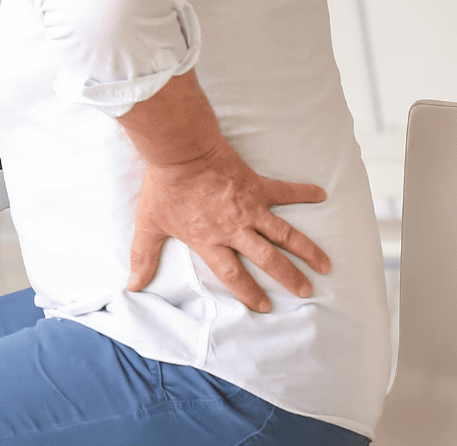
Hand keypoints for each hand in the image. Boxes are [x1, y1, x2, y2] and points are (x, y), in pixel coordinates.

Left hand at [127, 139, 331, 312]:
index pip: (233, 274)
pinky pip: (285, 190)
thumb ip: (143, 257)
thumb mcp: (149, 224)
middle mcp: (235, 228)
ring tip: (326, 265)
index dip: (248, 292)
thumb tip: (131, 286)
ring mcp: (250, 207)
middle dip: (289, 277)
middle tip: (306, 291)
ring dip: (307, 250)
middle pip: (267, 259)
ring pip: (285, 234)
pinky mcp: (256, 185)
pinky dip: (304, 191)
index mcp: (211, 240)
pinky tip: (322, 193)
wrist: (179, 149)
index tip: (263, 306)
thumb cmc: (164, 186)